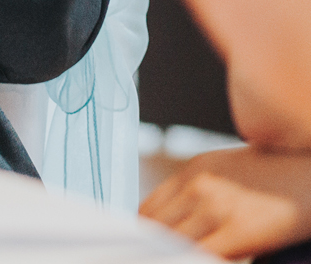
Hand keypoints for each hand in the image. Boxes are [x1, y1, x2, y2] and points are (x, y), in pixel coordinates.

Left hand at [141, 146, 310, 258]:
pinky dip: (194, 259)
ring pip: (171, 243)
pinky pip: (200, 255)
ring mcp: (216, 208)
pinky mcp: (239, 231)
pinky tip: (208, 259)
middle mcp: (198, 186)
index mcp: (193, 171)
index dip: (147, 234)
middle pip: (154, 228)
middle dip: (154, 247)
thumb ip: (199, 192)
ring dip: (173, 255)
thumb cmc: (279, 177)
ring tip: (179, 258)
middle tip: (159, 256)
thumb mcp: (228, 172)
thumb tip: (179, 223)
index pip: (149, 210)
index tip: (149, 247)